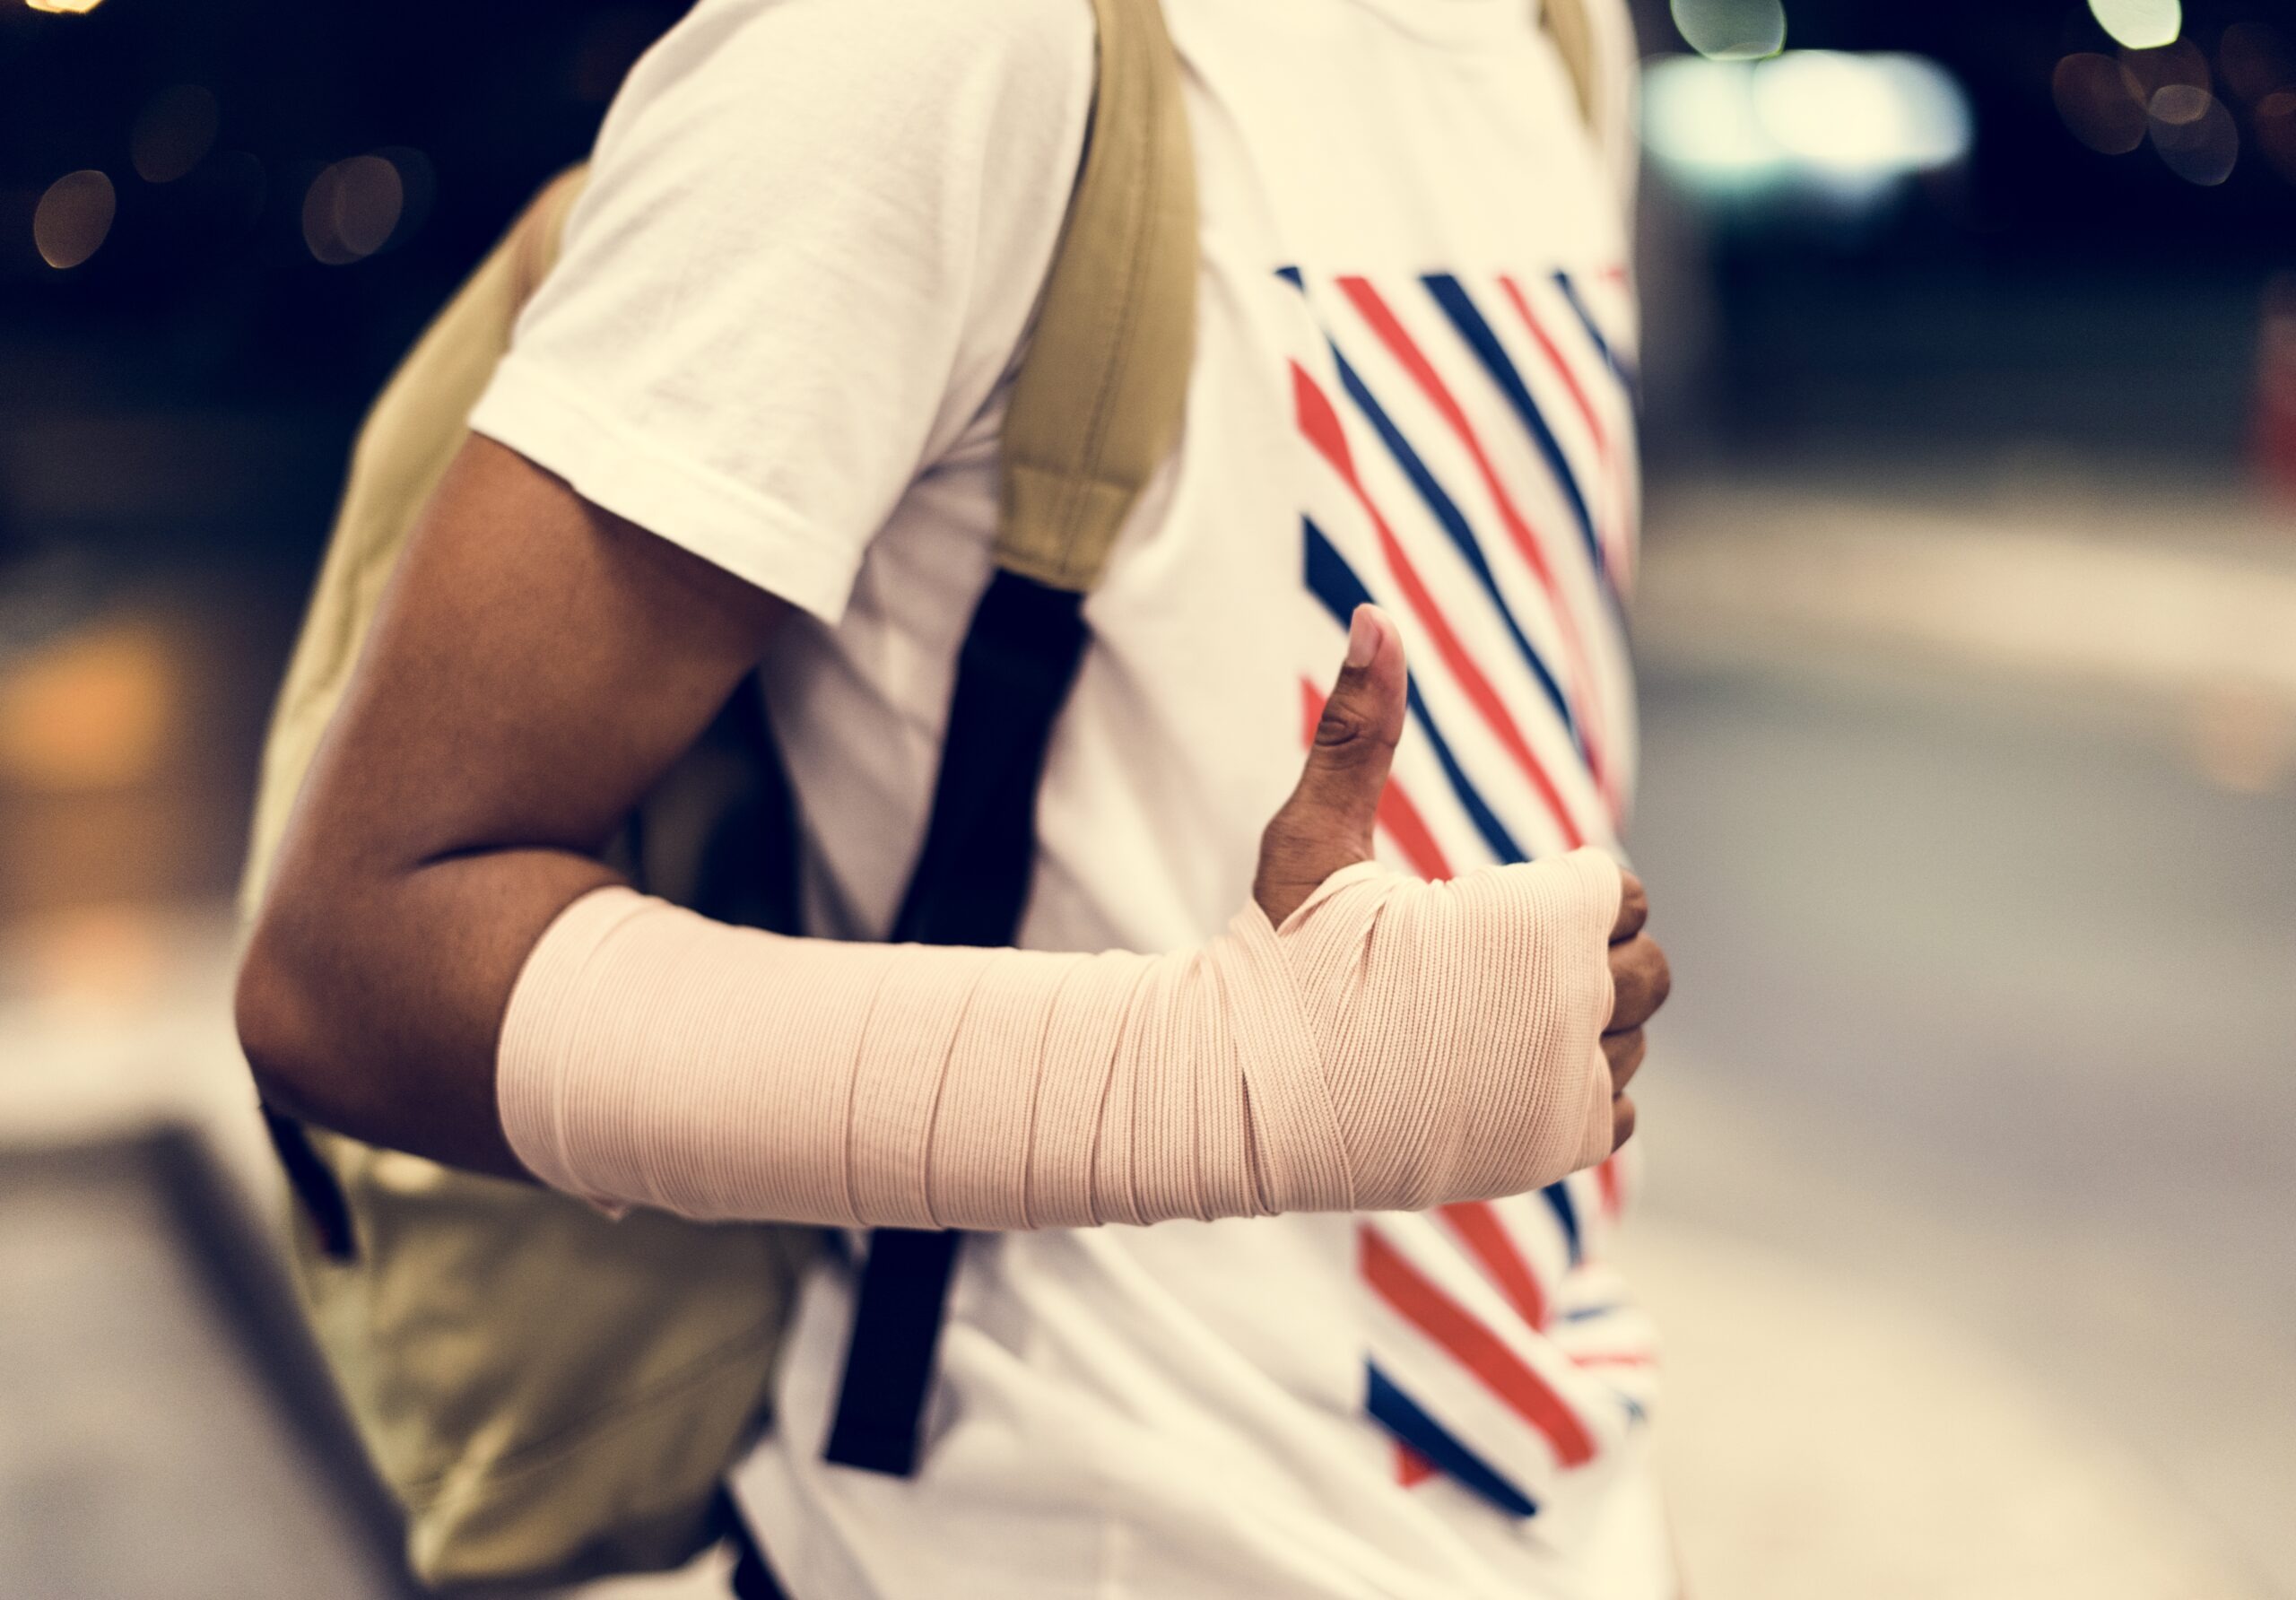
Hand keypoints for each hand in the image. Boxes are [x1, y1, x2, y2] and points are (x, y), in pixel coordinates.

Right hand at [1253, 603, 1668, 1154]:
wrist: (1241, 1100)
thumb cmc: (1275, 959)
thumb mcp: (1314, 838)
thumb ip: (1361, 728)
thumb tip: (1373, 611)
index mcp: (1539, 922)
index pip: (1614, 892)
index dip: (1555, 895)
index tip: (1485, 913)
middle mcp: (1577, 1006)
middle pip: (1649, 968)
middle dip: (1588, 959)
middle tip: (1495, 967)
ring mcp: (1570, 1086)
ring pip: (1633, 1040)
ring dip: (1583, 1027)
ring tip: (1485, 1022)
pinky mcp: (1553, 1149)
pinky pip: (1614, 1110)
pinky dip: (1572, 1092)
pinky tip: (1496, 1075)